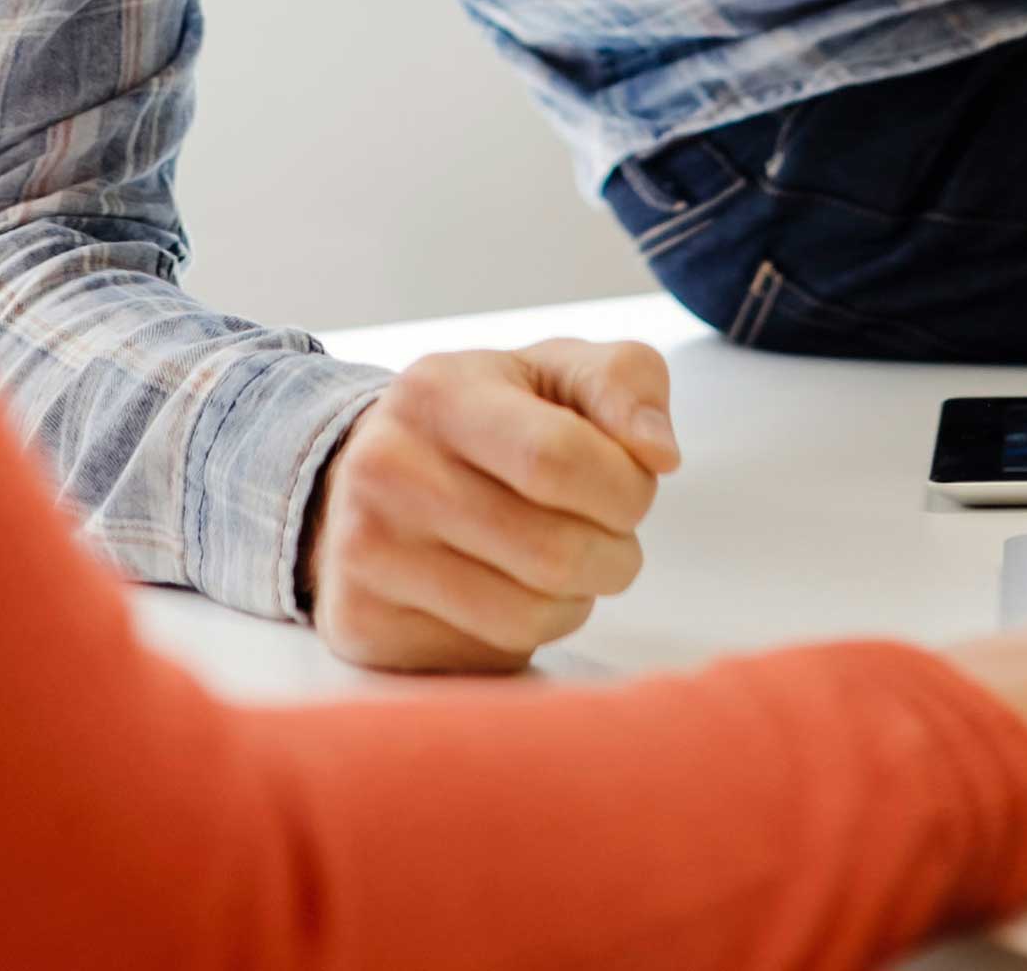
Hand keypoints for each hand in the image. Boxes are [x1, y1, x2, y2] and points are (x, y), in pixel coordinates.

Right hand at [304, 340, 682, 671]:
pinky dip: (530, 632)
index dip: (623, 487)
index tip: (631, 486)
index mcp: (438, 393)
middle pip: (553, 551)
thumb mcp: (556, 372)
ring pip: (528, 616)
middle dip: (614, 552)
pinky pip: (492, 654)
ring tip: (565, 562)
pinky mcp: (367, 624)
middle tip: (608, 534)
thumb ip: (624, 383)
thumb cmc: (490, 419)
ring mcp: (367, 554)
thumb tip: (659, 454)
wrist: (367, 472)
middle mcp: (387, 471)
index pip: (558, 459)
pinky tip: (512, 589)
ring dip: (578, 598)